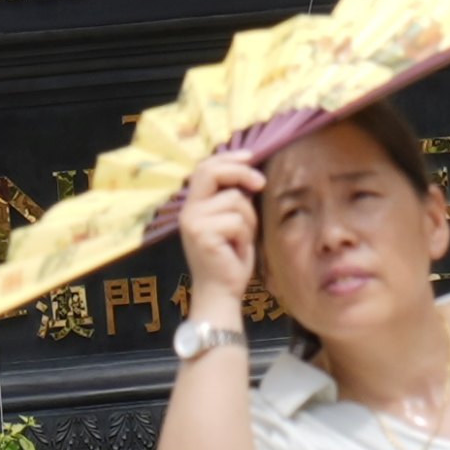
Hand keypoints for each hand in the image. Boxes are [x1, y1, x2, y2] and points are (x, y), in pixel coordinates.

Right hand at [174, 153, 262, 330]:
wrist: (220, 292)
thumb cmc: (229, 259)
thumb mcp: (230, 223)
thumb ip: (231, 200)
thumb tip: (250, 175)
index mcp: (193, 206)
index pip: (205, 168)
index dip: (228, 157)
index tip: (250, 156)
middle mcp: (188, 211)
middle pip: (212, 172)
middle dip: (241, 172)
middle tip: (261, 183)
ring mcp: (193, 222)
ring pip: (235, 200)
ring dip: (249, 220)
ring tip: (241, 240)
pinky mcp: (203, 234)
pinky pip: (237, 221)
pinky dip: (246, 236)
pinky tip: (237, 250)